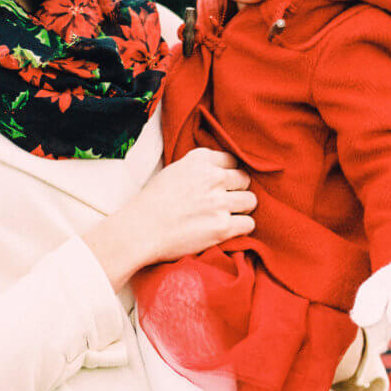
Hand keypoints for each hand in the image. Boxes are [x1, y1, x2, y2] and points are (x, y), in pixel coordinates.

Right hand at [84, 148, 255, 289]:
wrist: (140, 230)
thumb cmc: (152, 203)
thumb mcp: (174, 171)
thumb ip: (198, 168)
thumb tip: (222, 171)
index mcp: (199, 160)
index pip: (231, 159)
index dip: (227, 173)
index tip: (221, 184)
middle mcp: (212, 177)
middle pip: (244, 179)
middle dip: (237, 190)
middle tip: (224, 201)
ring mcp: (219, 202)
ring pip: (250, 201)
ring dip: (241, 209)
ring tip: (226, 215)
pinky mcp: (222, 227)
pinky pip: (248, 224)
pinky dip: (240, 228)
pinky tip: (227, 229)